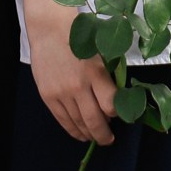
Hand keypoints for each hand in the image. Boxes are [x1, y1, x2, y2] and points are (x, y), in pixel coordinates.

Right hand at [27, 8, 117, 144]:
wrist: (50, 30)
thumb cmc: (80, 37)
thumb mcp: (101, 54)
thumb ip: (108, 77)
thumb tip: (116, 100)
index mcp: (96, 73)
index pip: (111, 105)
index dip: (119, 114)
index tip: (122, 115)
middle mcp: (78, 86)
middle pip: (95, 120)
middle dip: (104, 134)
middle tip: (110, 140)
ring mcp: (61, 93)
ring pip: (78, 123)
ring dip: (89, 134)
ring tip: (96, 138)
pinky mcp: (48, 96)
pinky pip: (62, 120)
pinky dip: (72, 130)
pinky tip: (80, 134)